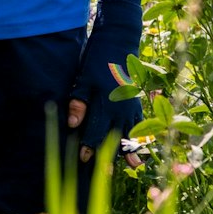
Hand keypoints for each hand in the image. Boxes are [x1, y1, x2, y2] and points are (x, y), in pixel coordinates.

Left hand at [67, 24, 144, 167]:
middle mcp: (121, 108)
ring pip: (130, 131)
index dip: (89, 146)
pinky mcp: (137, 100)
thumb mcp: (84, 78)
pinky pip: (139, 122)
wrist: (119, 40)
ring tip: (132, 166)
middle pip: (115, 136)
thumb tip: (73, 125)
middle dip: (109, 154)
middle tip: (106, 173)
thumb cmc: (97, 59)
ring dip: (129, 148)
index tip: (83, 159)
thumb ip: (79, 102)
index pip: (96, 131)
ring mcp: (132, 105)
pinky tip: (140, 145)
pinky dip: (139, 135)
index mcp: (106, 103)